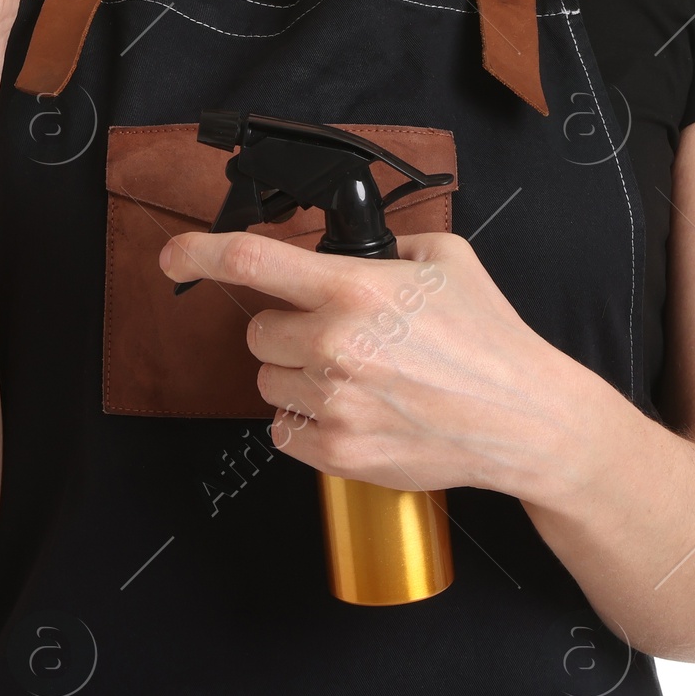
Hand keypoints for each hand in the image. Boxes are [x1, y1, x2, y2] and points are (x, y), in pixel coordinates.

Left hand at [157, 229, 581, 500]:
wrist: (521, 419)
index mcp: (352, 288)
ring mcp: (331, 403)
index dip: (199, 252)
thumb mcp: (443, 258)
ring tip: (360, 375)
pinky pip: (284, 429)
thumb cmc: (488, 337)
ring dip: (299, 374)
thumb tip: (346, 245)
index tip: (173, 255)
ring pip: (270, 381)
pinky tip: (357, 408)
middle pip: (258, 331)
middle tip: (340, 334)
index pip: (251, 259)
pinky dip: (309, 419)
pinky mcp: (336, 452)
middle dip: (288, 328)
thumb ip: (384, 244)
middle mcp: (333, 344)